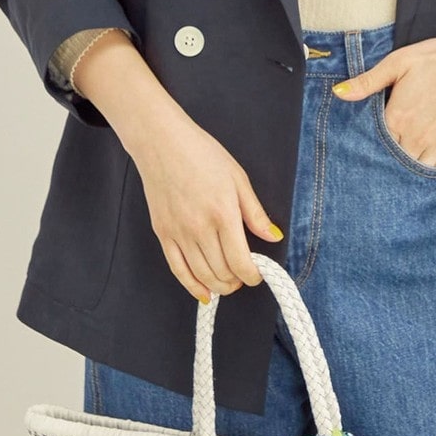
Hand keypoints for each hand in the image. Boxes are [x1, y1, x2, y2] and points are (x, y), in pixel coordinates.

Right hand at [128, 111, 283, 304]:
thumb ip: (255, 212)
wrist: (162, 143)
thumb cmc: (202, 154)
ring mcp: (179, 233)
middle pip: (222, 273)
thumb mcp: (238, 178)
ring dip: (219, 286)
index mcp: (223, 213)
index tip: (258, 273)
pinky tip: (203, 292)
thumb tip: (273, 236)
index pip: (241, 262)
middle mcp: (200, 228)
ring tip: (228, 282)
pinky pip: (178, 270)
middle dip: (237, 281)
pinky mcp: (163, 234)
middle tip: (244, 276)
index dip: (253, 275)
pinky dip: (192, 286)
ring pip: (201, 275)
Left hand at [331, 30, 435, 170]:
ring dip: (406, 161)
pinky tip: (422, 151)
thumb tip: (338, 93)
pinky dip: (426, 163)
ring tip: (403, 149)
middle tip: (383, 147)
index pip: (373, 143)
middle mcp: (416, 137)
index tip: (365, 139)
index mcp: (398, 118)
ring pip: (413, 167)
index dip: (368, 141)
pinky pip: (435, 167)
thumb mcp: (397, 63)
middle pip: (392, 159)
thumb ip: (367, 82)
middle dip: (386, 155)